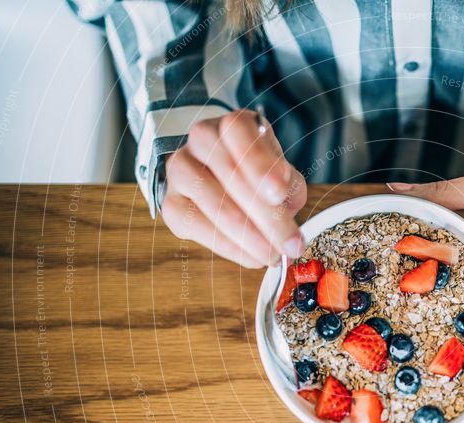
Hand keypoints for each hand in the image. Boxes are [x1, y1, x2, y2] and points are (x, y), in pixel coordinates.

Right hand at [160, 109, 306, 267]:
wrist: (218, 176)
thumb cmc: (256, 173)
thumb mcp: (280, 170)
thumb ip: (289, 185)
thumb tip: (285, 209)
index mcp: (233, 124)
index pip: (240, 133)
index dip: (260, 163)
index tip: (279, 192)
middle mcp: (201, 140)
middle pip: (233, 178)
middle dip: (269, 218)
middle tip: (292, 245)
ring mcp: (180, 171)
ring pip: (218, 207)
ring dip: (252, 239)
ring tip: (275, 255)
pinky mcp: (171, 204)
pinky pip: (201, 229)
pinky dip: (232, 248)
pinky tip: (252, 256)